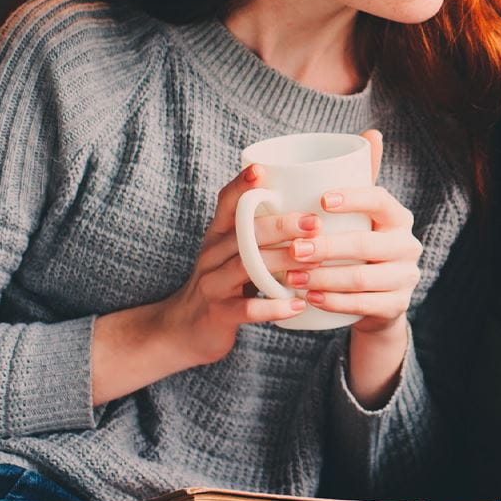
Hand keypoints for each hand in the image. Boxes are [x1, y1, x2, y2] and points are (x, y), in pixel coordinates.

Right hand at [154, 163, 323, 366]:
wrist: (185, 330)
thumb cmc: (225, 283)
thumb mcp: (235, 253)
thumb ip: (261, 232)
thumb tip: (310, 207)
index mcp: (218, 235)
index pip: (226, 203)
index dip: (240, 185)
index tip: (260, 170)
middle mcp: (212, 255)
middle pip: (243, 234)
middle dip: (280, 225)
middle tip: (315, 223)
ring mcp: (213, 284)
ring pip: (246, 267)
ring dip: (282, 262)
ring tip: (314, 262)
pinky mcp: (218, 314)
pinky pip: (246, 309)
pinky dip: (273, 307)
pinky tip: (298, 305)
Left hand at [285, 130, 423, 337]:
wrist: (378, 300)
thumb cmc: (362, 245)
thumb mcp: (364, 213)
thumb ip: (363, 176)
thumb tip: (371, 132)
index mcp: (398, 217)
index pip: (379, 201)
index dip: (352, 198)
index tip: (320, 200)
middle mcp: (408, 245)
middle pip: (366, 244)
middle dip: (326, 246)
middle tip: (292, 248)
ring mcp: (405, 278)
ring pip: (363, 278)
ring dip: (324, 277)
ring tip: (291, 276)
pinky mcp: (396, 306)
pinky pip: (364, 305)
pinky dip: (334, 302)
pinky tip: (311, 297)